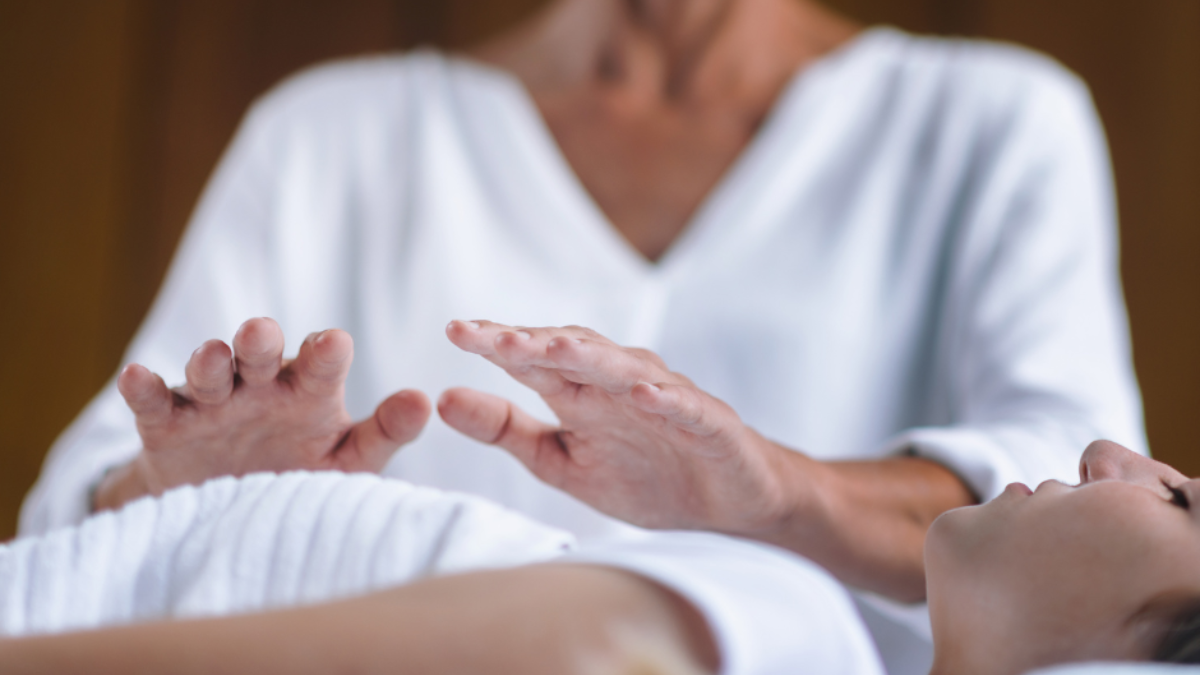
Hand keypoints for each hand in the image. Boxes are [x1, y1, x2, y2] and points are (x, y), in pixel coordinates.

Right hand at [94, 318, 430, 510]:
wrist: (234, 508)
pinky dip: (143, 388)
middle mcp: (262, 384)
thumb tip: (425, 401)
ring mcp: (213, 400)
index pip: (322, 361)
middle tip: (261, 334)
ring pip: (209, 370)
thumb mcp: (348, 460)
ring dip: (209, 360)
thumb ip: (384, 433)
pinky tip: (135, 377)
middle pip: (261, 351)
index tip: (334, 345)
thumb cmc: (304, 472)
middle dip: (260, 340)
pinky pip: (154, 402)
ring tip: (213, 357)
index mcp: (309, 388)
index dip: (326, 352)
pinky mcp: (168, 424)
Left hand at [438, 320, 805, 533]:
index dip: (496, 344)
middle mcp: (619, 384)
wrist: (728, 507)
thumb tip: (441, 399)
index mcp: (581, 392)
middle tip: (489, 336)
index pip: (532, 359)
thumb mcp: (560, 461)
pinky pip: (684, 406)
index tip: (454, 332)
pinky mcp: (709, 423)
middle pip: (572, 352)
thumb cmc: (645, 475)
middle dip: (532, 341)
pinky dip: (664, 397)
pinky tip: (641, 391)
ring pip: (623, 368)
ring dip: (589, 355)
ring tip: (551, 346)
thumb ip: (505, 431)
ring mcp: (666, 398)